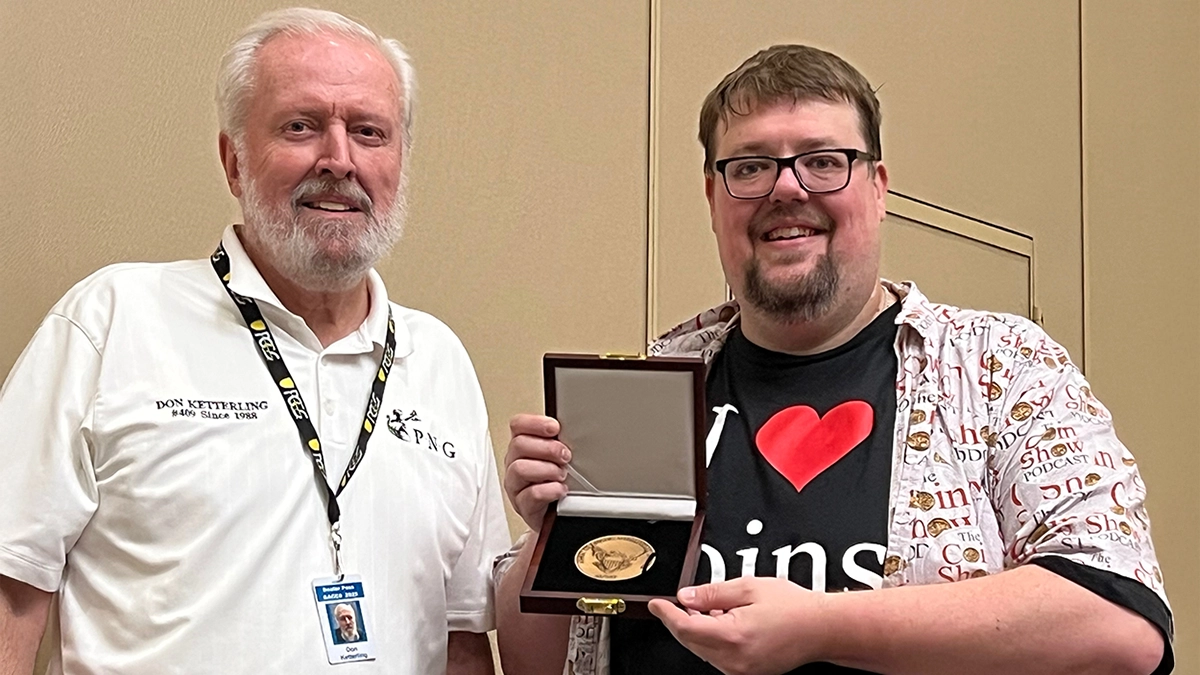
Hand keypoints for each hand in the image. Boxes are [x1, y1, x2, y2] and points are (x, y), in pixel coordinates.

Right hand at [503, 414, 570, 530]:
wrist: (560, 513)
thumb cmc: (559, 481)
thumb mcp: (559, 457)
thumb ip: (559, 442)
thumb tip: (574, 430)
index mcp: (523, 447)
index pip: (518, 425)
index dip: (534, 423)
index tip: (554, 428)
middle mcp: (515, 464)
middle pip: (518, 445)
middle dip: (547, 448)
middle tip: (565, 456)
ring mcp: (516, 486)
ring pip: (520, 469)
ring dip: (547, 469)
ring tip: (562, 475)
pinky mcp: (523, 506)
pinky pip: (531, 494)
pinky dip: (549, 490)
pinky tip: (560, 490)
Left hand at [648, 577, 832, 674]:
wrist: (822, 629)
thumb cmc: (795, 608)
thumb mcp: (749, 587)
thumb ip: (713, 592)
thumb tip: (687, 596)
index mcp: (733, 635)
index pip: (685, 627)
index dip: (666, 614)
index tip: (657, 604)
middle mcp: (734, 659)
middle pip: (690, 640)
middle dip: (681, 620)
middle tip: (683, 600)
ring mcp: (740, 670)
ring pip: (703, 649)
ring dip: (698, 629)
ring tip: (714, 607)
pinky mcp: (746, 673)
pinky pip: (718, 656)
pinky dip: (713, 638)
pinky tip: (724, 622)